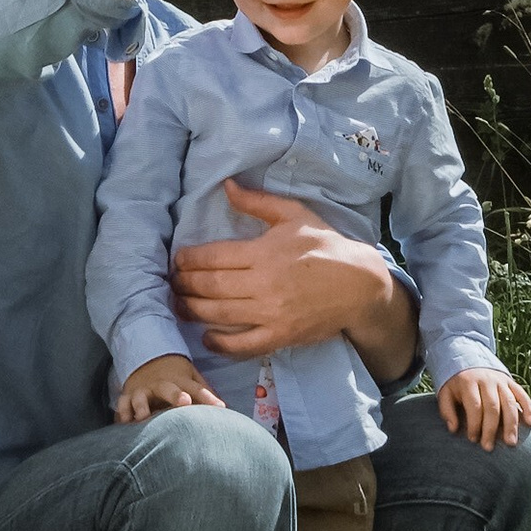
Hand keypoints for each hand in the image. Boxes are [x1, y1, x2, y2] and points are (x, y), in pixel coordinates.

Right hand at [114, 352, 228, 422]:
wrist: (147, 360)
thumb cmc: (176, 377)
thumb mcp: (192, 378)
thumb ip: (206, 392)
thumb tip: (228, 409)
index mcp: (180, 381)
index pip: (197, 389)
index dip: (208, 397)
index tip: (219, 407)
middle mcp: (161, 385)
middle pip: (168, 388)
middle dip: (175, 395)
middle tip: (184, 402)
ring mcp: (143, 390)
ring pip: (140, 397)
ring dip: (141, 406)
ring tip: (142, 417)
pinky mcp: (128, 396)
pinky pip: (122, 405)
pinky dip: (121, 413)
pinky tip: (122, 424)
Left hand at [171, 182, 415, 374]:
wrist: (359, 284)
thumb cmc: (325, 245)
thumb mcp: (294, 214)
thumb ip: (257, 202)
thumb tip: (226, 185)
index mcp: (264, 252)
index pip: (214, 257)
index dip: (189, 259)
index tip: (177, 259)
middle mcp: (264, 284)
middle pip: (211, 286)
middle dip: (185, 285)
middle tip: (171, 282)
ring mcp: (271, 314)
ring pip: (220, 315)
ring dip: (193, 311)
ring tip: (178, 304)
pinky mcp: (280, 336)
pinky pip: (243, 344)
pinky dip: (221, 344)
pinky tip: (207, 337)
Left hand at [435, 367, 530, 446]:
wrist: (469, 359)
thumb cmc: (457, 384)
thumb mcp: (446, 393)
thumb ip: (447, 411)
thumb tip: (453, 429)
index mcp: (469, 382)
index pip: (474, 405)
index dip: (474, 424)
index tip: (472, 439)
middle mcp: (487, 380)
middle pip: (493, 407)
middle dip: (491, 429)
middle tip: (488, 447)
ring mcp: (501, 381)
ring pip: (509, 403)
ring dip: (511, 424)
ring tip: (511, 443)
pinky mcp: (511, 382)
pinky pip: (522, 395)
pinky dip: (528, 408)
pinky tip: (529, 423)